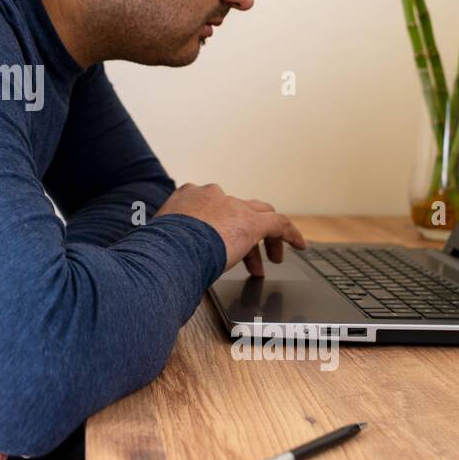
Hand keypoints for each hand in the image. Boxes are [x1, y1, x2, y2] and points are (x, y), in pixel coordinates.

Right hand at [155, 183, 307, 276]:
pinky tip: (299, 246)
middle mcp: (211, 195)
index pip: (211, 205)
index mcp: (187, 195)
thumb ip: (171, 241)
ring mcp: (232, 206)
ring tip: (268, 262)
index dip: (220, 223)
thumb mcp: (161, 239)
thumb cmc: (158, 250)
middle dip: (242, 233)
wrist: (168, 247)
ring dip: (263, 240)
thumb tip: (165, 264)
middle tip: (246, 256)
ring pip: (258, 216)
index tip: (220, 238)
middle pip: (237, 209)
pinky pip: (279, 224)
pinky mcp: (252, 222)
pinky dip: (290, 235)